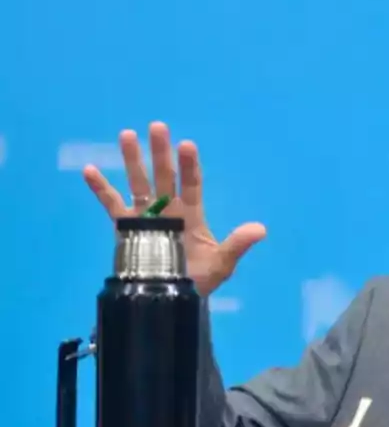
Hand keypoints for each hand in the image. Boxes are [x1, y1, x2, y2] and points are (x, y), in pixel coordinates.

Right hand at [82, 121, 265, 297]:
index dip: (189, 165)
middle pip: (164, 176)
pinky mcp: (126, 228)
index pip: (191, 184)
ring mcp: (147, 217)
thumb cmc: (200, 280)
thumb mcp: (223, 263)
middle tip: (157, 126)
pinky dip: (101, 188)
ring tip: (127, 135)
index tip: (187, 145)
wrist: (173, 300)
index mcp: (192, 214)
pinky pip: (112, 205)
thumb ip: (237, 244)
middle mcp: (169, 210)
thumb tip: (261, 229)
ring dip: (132, 160)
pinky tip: (90, 170)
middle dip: (160, 153)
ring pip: (139, 183)